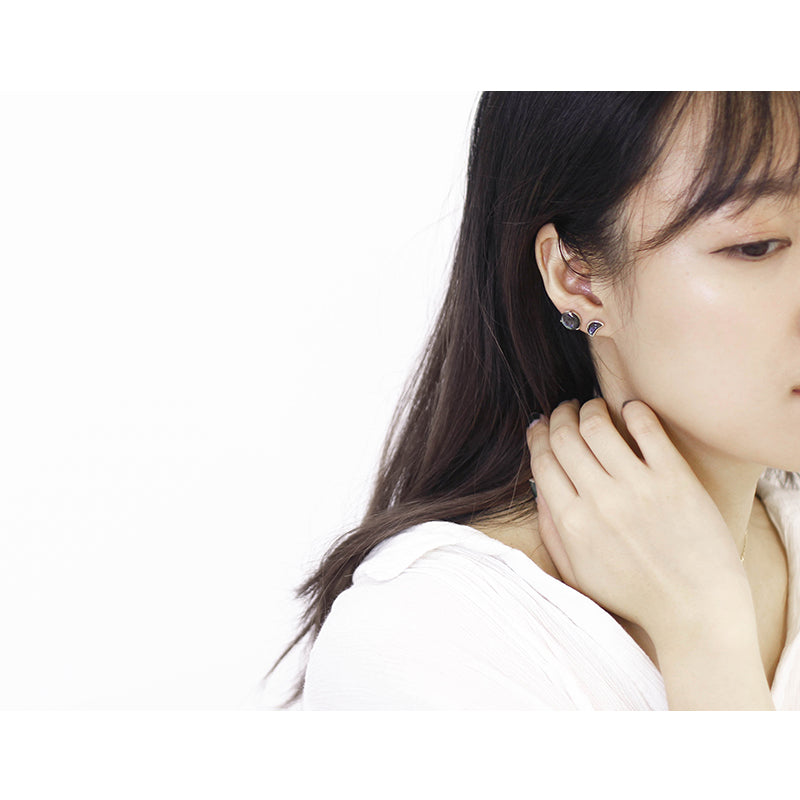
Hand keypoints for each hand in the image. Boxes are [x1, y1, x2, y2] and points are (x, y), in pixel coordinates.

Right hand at [525, 398, 752, 644]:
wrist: (695, 612)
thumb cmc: (635, 596)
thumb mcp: (577, 573)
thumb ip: (551, 530)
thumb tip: (538, 486)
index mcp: (572, 522)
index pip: (543, 460)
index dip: (539, 435)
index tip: (542, 425)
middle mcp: (600, 500)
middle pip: (566, 436)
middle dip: (560, 415)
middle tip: (565, 409)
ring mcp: (638, 487)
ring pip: (598, 425)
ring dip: (590, 408)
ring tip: (593, 407)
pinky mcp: (675, 479)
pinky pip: (647, 428)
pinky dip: (633, 410)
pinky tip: (630, 410)